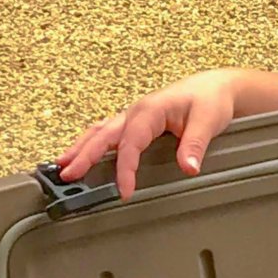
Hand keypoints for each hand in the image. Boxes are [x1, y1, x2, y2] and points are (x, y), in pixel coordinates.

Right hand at [56, 70, 240, 199]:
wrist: (215, 87)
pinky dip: (91, 143)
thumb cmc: (210, 100)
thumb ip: (195, 145)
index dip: (125, 168)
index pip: (131, 143)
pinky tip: (81, 154)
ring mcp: (133, 116)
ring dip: (80, 148)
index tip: (124, 190)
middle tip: (68, 175)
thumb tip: (188, 167)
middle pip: (104, 135)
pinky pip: (107, 132)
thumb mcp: (207, 121)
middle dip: (84, 155)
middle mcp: (136, 112)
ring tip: (62, 165)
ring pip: (100, 132)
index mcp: (150, 110)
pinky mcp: (135, 121)